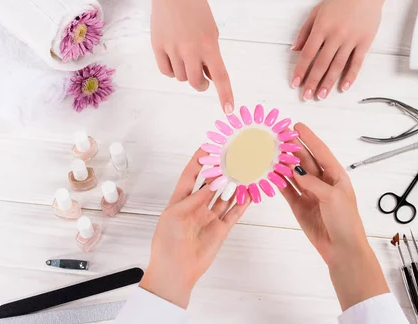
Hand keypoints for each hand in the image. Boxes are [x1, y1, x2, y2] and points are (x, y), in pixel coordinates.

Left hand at [140, 149, 249, 307]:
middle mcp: (197, 206)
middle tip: (233, 156)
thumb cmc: (167, 243)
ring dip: (234, 185)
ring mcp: (210, 217)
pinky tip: (250, 193)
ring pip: (225, 196)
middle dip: (221, 170)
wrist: (175, 272)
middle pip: (211, 184)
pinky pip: (234, 213)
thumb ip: (194, 199)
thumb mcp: (175, 215)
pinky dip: (243, 203)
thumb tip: (211, 184)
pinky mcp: (221, 229)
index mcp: (180, 201)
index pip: (191, 175)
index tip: (207, 145)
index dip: (198, 161)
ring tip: (246, 170)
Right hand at [147, 0, 233, 113]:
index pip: (220, 76)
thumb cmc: (196, 9)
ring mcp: (172, 48)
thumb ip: (210, 54)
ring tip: (186, 57)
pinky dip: (171, 71)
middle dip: (201, 83)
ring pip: (180, 77)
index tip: (229, 110)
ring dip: (185, 73)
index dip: (225, 94)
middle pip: (195, 82)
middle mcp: (190, 49)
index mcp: (209, 44)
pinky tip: (174, 60)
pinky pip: (165, 71)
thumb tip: (208, 77)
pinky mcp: (157, 45)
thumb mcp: (211, 30)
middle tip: (202, 77)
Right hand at [280, 123, 389, 309]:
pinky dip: (279, 182)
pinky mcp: (299, 206)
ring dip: (284, 163)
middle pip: (305, 160)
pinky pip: (287, 190)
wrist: (342, 249)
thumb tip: (296, 171)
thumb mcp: (333, 197)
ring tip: (270, 151)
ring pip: (294, 174)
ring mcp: (310, 193)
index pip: (320, 152)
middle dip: (293, 148)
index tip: (296, 126)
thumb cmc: (345, 221)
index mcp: (336, 176)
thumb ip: (314, 183)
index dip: (309, 138)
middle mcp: (322, 182)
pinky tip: (269, 172)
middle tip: (278, 136)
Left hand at [291, 0, 381, 100]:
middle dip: (312, 81)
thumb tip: (294, 49)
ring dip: (328, 82)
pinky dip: (350, 76)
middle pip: (321, 63)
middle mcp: (335, 35)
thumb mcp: (317, 11)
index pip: (308, 53)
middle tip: (306, 96)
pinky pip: (356, 63)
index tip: (295, 83)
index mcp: (322, 27)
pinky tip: (343, 87)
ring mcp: (351, 39)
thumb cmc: (340, 0)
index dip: (300, 70)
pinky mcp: (364, 42)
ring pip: (337, 66)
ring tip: (321, 96)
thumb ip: (304, 31)